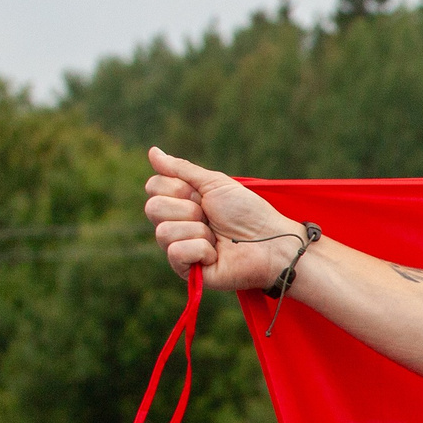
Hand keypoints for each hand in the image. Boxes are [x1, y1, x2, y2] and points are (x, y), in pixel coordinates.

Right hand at [144, 147, 306, 292]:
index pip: (153, 186)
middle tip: (210, 216)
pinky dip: (200, 249)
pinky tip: (215, 254)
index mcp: (178, 202)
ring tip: (216, 238)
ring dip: (198, 231)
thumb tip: (152, 151)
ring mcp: (178, 248)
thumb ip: (182, 169)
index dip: (179, 188)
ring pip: (163, 231)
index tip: (204, 196)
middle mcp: (174, 225)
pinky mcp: (186, 271)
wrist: (270, 241)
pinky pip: (176, 252)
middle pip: (153, 208)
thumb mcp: (215, 183)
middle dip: (188, 209)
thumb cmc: (247, 212)